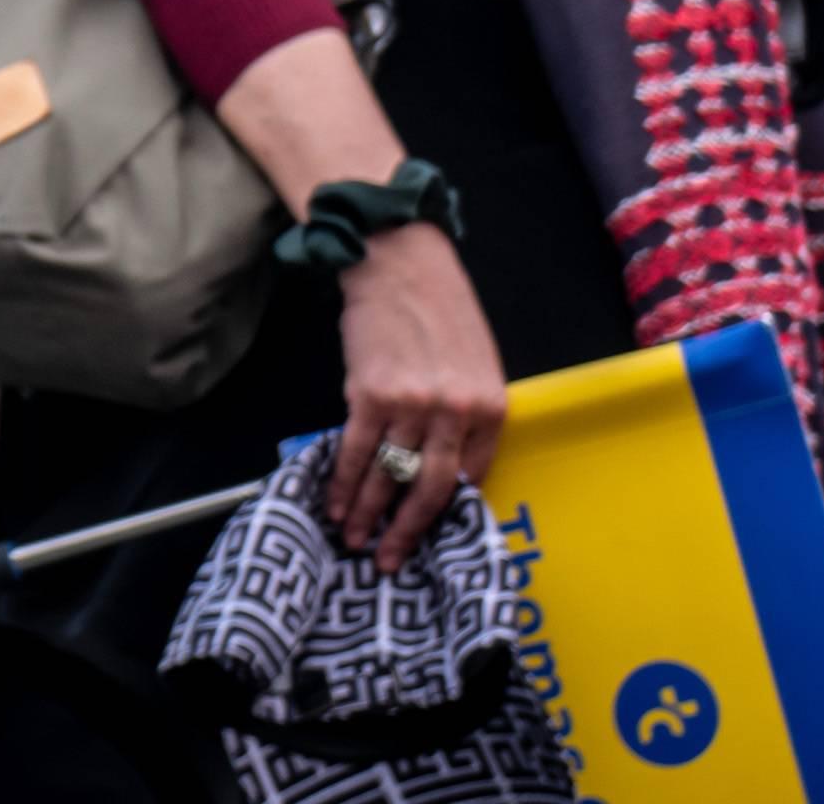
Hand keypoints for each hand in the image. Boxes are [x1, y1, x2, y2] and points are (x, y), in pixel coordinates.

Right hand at [325, 225, 511, 567]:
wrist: (398, 260)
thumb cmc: (438, 308)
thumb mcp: (475, 363)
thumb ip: (467, 413)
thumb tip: (443, 464)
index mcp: (491, 408)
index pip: (469, 477)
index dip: (443, 513)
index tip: (426, 537)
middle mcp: (457, 412)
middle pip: (431, 490)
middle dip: (408, 532)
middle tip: (390, 562)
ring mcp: (414, 405)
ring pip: (389, 477)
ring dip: (368, 514)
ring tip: (354, 540)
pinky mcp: (370, 393)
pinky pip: (357, 451)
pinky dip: (342, 481)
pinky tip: (332, 502)